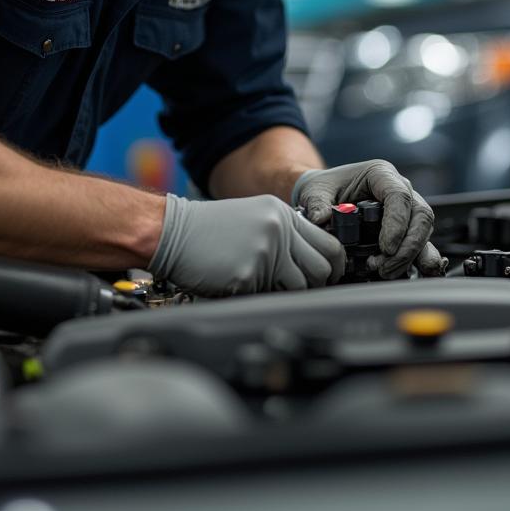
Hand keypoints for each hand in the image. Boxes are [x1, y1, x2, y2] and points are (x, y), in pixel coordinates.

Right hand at [148, 193, 345, 296]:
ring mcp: (264, 252)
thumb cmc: (211, 228)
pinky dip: (254, 294)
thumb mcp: (256, 217)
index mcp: (282, 214)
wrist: (174, 231)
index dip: (335, 265)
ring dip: (285, 291)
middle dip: (315, 283)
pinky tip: (236, 281)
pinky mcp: (248, 275)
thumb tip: (314, 264)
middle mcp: (278, 230)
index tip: (331, 276)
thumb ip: (286, 234)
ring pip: (299, 286)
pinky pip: (266, 296)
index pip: (329, 244)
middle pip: (322, 268)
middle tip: (298, 287)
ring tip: (262, 282)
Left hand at [292, 160, 444, 278]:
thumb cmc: (325, 188)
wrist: (327, 195)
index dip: (397, 223)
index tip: (386, 248)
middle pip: (420, 215)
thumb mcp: (315, 191)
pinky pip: (422, 244)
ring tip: (386, 272)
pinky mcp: (406, 228)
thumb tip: (320, 219)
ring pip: (424, 231)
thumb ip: (317, 203)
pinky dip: (419, 261)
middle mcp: (400, 189)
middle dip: (407, 246)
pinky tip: (408, 274)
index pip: (399, 195)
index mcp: (380, 174)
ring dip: (410, 256)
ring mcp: (406, 210)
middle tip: (384, 266)